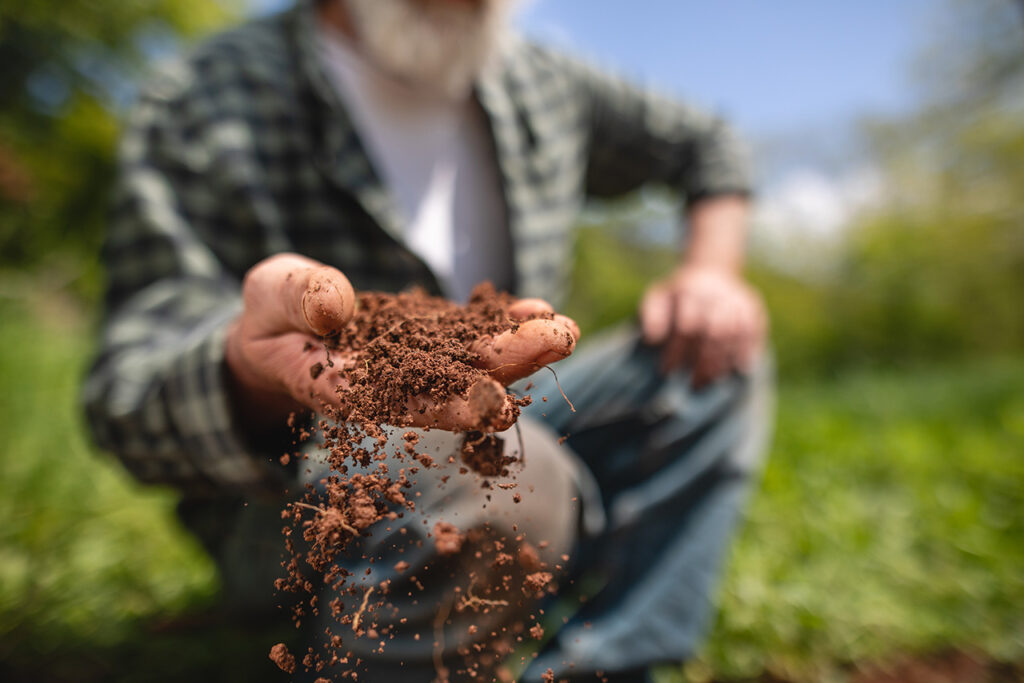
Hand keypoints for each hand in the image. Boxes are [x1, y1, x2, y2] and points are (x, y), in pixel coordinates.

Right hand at [225, 253, 578, 432]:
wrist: (284, 325)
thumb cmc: (270, 316)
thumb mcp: (268, 295)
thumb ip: (297, 298)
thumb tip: (336, 305)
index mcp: (345, 388)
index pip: (400, 404)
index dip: (448, 406)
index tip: (495, 405)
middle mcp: (392, 385)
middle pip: (453, 385)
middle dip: (507, 367)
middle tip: (558, 344)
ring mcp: (417, 364)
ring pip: (472, 362)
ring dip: (521, 348)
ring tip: (564, 328)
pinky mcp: (432, 341)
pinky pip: (472, 334)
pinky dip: (505, 324)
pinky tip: (542, 310)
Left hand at [640, 264, 766, 385]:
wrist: (711, 270)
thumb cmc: (678, 294)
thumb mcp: (658, 297)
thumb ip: (651, 316)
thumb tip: (652, 339)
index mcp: (689, 291)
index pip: (686, 326)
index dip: (677, 351)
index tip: (667, 371)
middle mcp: (715, 293)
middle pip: (713, 332)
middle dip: (703, 362)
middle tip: (693, 384)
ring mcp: (737, 299)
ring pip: (734, 334)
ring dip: (723, 361)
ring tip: (711, 381)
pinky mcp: (753, 306)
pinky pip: (754, 330)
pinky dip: (747, 350)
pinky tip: (739, 369)